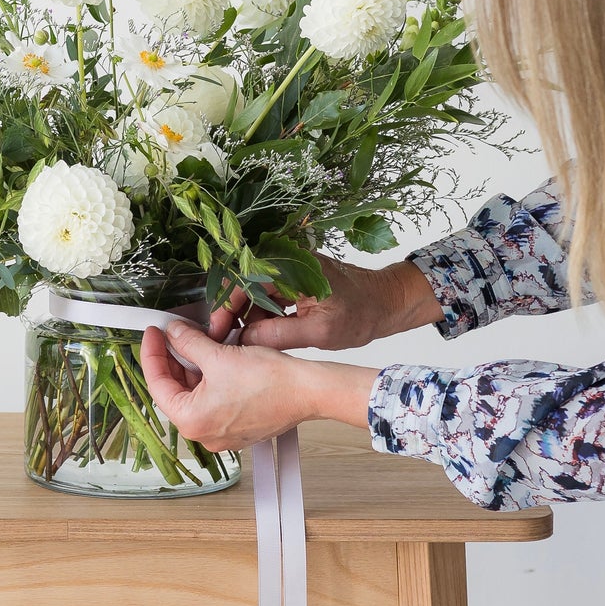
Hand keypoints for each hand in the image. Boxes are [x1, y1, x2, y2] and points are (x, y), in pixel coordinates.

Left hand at [140, 319, 379, 451]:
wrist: (307, 391)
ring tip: (191, 341)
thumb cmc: (268, 379)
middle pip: (175, 391)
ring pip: (194, 396)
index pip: (157, 384)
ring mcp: (221, 435)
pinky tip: (210, 358)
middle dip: (172, 360)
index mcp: (191, 421)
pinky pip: (211, 402)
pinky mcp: (237, 428)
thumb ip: (188, 343)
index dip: (151, 354)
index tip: (153, 332)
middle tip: (170, 333)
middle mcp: (203, 434)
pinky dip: (207, 380)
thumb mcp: (219, 355)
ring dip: (190, 368)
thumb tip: (172, 332)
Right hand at [207, 254, 442, 351]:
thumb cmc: (362, 314)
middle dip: (232, 315)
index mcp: (291, 266)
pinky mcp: (292, 279)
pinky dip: (260, 315)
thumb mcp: (319, 332)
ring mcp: (288, 269)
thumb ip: (279, 335)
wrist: (386, 303)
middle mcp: (285, 260)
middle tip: (224, 343)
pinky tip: (258, 336)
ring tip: (242, 345)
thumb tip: (243, 341)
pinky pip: (266, 295)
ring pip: (253, 293)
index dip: (226, 308)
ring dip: (246, 317)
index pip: (243, 281)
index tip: (218, 332)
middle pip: (243, 285)